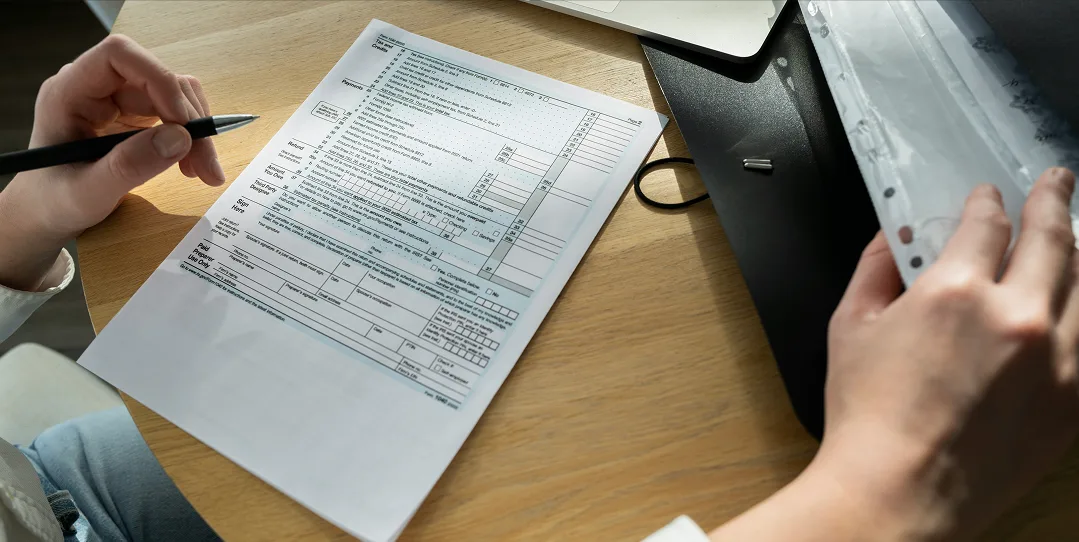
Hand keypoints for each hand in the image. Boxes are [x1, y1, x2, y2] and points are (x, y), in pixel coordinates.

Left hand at [0, 34, 222, 290]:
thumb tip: (181, 138)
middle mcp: (95, 86)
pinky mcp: (134, 115)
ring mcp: (117, 99)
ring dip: (196, 130)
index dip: (158, 79)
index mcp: (69, 92)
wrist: (46, 213)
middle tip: (206, 166)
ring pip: (174, 95)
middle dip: (189, 119)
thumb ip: (128, 166)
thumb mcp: (87, 193)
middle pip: (157, 79)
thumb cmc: (54, 202)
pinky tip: (190, 165)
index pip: (119, 55)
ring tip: (202, 172)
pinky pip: (174, 113)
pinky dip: (190, 138)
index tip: (184, 125)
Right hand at [709, 168, 1078, 541]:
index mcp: (954, 293)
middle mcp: (1015, 317)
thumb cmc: (868, 418)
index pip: (986, 225)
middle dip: (1052, 202)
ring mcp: (1055, 360)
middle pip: (1052, 239)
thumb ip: (875, 271)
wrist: (899, 493)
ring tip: (1075, 236)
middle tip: (1056, 184)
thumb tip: (894, 241)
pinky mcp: (1073, 401)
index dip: (986, 204)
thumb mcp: (849, 328)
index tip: (987, 200)